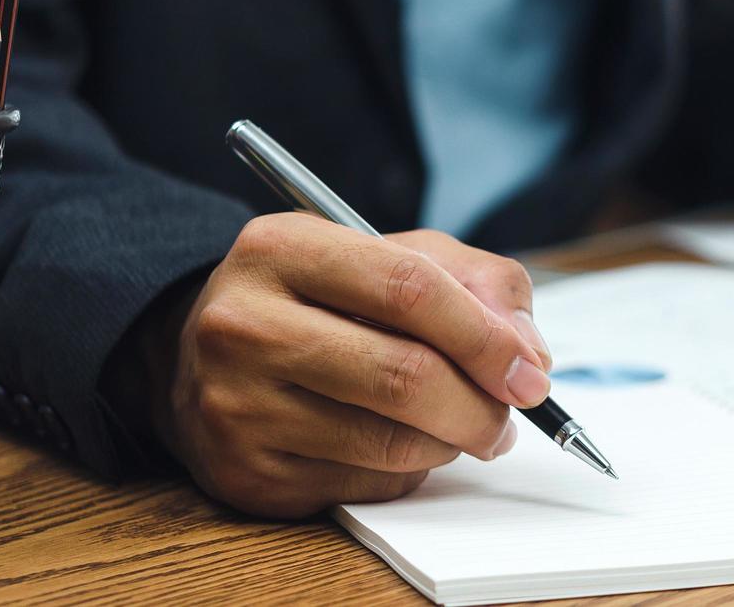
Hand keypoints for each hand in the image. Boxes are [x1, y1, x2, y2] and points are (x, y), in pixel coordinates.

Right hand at [148, 214, 552, 517]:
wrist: (204, 354)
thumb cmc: (321, 298)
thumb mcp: (393, 255)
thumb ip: (476, 283)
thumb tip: (526, 355)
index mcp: (282, 247)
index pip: (409, 289)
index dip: (485, 337)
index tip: (530, 372)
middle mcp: (245, 324)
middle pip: (404, 376)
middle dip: (481, 405)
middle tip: (510, 415)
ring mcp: (236, 405)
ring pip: (390, 442)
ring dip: (452, 441)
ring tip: (463, 425)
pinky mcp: (246, 472)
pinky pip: (364, 485)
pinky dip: (408, 471)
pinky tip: (400, 444)